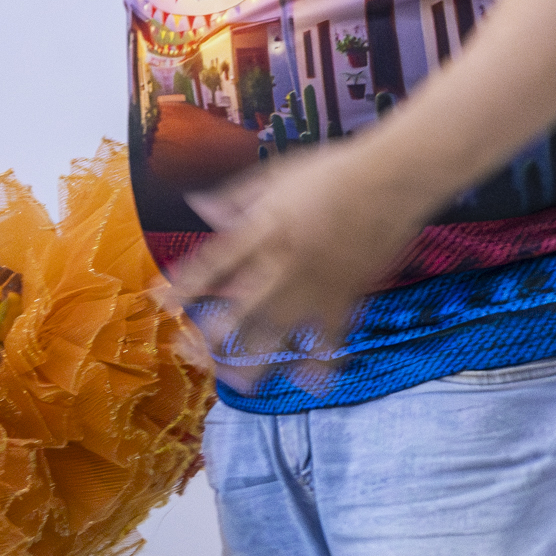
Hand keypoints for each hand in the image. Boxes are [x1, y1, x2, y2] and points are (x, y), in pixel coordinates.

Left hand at [162, 138, 433, 390]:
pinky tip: (310, 382)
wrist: (391, 178)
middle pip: (245, 304)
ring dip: (260, 358)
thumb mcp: (274, 175)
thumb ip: (235, 197)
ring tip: (239, 385)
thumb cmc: (330, 171)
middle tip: (195, 355)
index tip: (164, 302)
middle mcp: (287, 260)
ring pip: (284, 328)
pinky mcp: (351, 293)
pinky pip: (333, 334)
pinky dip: (323, 360)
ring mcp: (320, 281)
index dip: (189, 283)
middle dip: (219, 333)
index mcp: (264, 227)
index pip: (217, 261)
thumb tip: (197, 205)